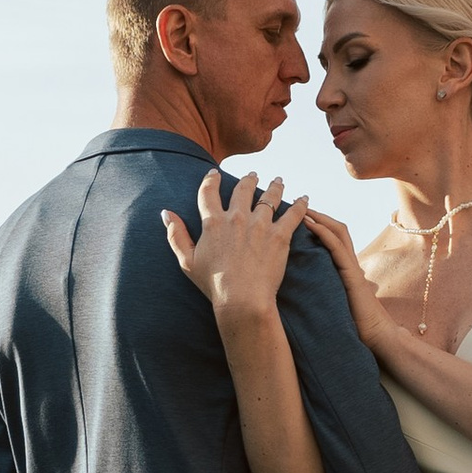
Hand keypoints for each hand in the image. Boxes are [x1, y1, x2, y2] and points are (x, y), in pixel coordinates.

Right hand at [163, 169, 309, 327]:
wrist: (241, 298)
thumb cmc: (213, 284)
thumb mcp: (186, 261)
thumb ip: (176, 235)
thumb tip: (165, 213)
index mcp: (213, 223)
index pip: (209, 193)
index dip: (210, 180)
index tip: (214, 173)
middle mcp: (237, 218)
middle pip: (243, 190)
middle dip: (248, 179)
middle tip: (252, 175)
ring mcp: (260, 225)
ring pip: (270, 197)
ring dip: (275, 187)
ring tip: (278, 181)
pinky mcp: (280, 235)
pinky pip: (293, 214)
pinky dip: (301, 204)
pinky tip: (305, 198)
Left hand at [304, 209, 397, 353]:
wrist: (378, 338)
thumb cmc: (357, 327)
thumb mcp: (337, 304)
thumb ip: (329, 294)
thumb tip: (310, 294)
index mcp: (347, 270)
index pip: (334, 238)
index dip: (320, 224)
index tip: (301, 216)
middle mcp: (350, 264)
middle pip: (337, 229)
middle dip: (318, 215)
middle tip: (299, 205)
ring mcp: (352, 267)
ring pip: (337, 232)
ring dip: (319, 218)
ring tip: (301, 209)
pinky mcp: (351, 275)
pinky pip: (337, 248)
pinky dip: (323, 233)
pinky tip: (310, 224)